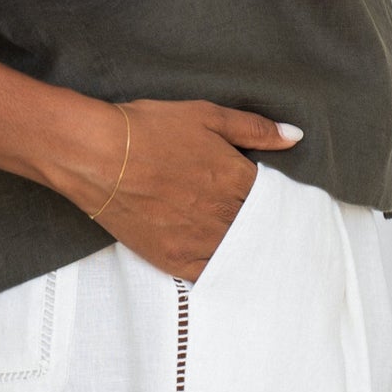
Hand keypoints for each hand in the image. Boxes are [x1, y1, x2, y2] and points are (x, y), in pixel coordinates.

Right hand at [57, 98, 302, 282]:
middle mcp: (222, 214)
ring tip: (252, 248)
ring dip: (247, 251)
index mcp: (235, 178)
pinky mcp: (172, 259)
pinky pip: (210, 275)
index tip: (277, 199)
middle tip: (271, 228)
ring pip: (239, 255)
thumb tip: (295, 136)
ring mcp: (197, 241)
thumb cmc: (148, 130)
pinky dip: (223, 272)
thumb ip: (253, 128)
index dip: (276, 199)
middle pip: (259, 230)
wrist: (96, 156)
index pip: (273, 199)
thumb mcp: (205, 115)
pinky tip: (228, 268)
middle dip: (266, 227)